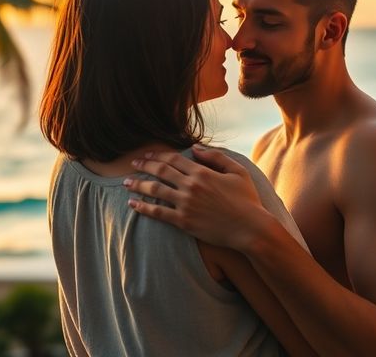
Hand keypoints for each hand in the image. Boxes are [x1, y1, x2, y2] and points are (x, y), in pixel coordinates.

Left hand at [124, 146, 271, 248]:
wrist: (249, 228)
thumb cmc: (247, 200)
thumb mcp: (237, 171)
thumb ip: (216, 157)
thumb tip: (195, 148)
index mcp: (202, 172)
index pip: (173, 159)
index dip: (157, 156)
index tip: (147, 155)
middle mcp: (191, 186)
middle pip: (160, 172)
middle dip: (144, 166)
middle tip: (133, 164)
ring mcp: (185, 204)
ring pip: (155, 190)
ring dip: (138, 185)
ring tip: (126, 183)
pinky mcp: (183, 222)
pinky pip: (158, 213)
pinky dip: (143, 207)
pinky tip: (133, 204)